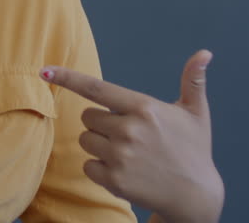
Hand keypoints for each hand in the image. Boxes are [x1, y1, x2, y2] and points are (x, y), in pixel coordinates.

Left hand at [40, 51, 223, 222]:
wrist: (196, 196)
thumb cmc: (194, 150)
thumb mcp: (195, 114)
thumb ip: (193, 81)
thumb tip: (204, 53)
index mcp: (144, 108)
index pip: (96, 88)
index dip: (67, 77)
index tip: (43, 71)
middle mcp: (129, 130)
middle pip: (88, 117)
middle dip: (102, 124)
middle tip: (129, 135)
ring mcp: (120, 156)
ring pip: (85, 140)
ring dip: (99, 145)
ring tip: (129, 154)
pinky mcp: (114, 179)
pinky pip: (87, 165)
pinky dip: (100, 168)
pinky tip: (125, 171)